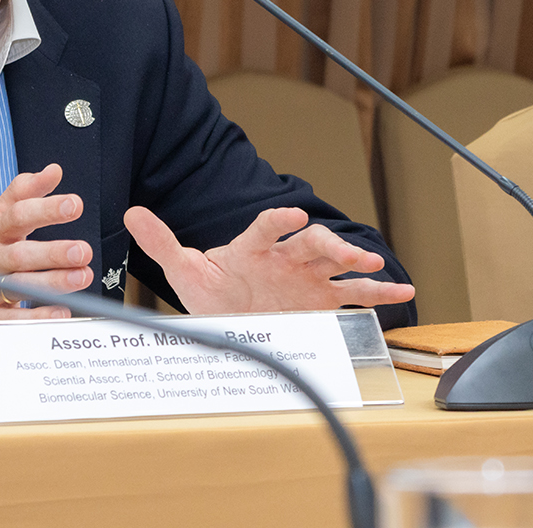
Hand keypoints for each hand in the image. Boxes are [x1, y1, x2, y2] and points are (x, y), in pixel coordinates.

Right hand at [0, 164, 94, 323]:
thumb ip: (23, 193)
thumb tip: (54, 171)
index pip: (17, 216)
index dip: (45, 210)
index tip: (74, 205)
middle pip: (20, 254)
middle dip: (53, 252)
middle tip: (82, 249)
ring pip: (20, 285)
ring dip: (53, 282)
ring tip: (81, 276)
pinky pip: (12, 319)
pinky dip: (36, 317)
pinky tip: (60, 312)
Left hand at [123, 205, 414, 314]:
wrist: (229, 319)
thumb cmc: (211, 292)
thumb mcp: (185, 269)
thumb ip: (161, 242)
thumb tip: (130, 212)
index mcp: (253, 246)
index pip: (267, 226)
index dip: (279, 219)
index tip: (293, 214)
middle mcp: (285, 257)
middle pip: (312, 243)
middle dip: (331, 244)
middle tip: (349, 252)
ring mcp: (307, 277)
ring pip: (337, 263)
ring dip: (358, 262)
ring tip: (378, 267)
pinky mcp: (323, 300)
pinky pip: (354, 294)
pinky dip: (379, 293)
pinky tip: (402, 292)